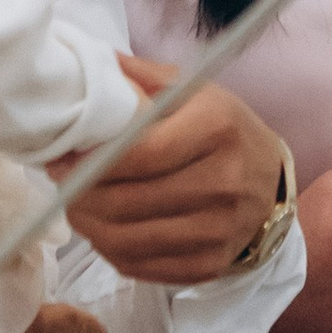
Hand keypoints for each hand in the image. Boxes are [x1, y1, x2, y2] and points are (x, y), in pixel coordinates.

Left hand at [56, 61, 287, 283]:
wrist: (271, 185)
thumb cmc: (223, 131)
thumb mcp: (193, 91)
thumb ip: (141, 78)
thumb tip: (89, 65)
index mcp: (216, 127)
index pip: (138, 154)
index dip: (89, 162)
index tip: (61, 160)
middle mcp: (223, 180)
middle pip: (127, 201)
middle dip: (80, 196)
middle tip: (62, 186)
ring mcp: (219, 228)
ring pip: (128, 240)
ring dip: (90, 227)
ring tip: (78, 208)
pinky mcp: (210, 263)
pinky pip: (143, 266)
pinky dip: (113, 252)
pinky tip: (106, 231)